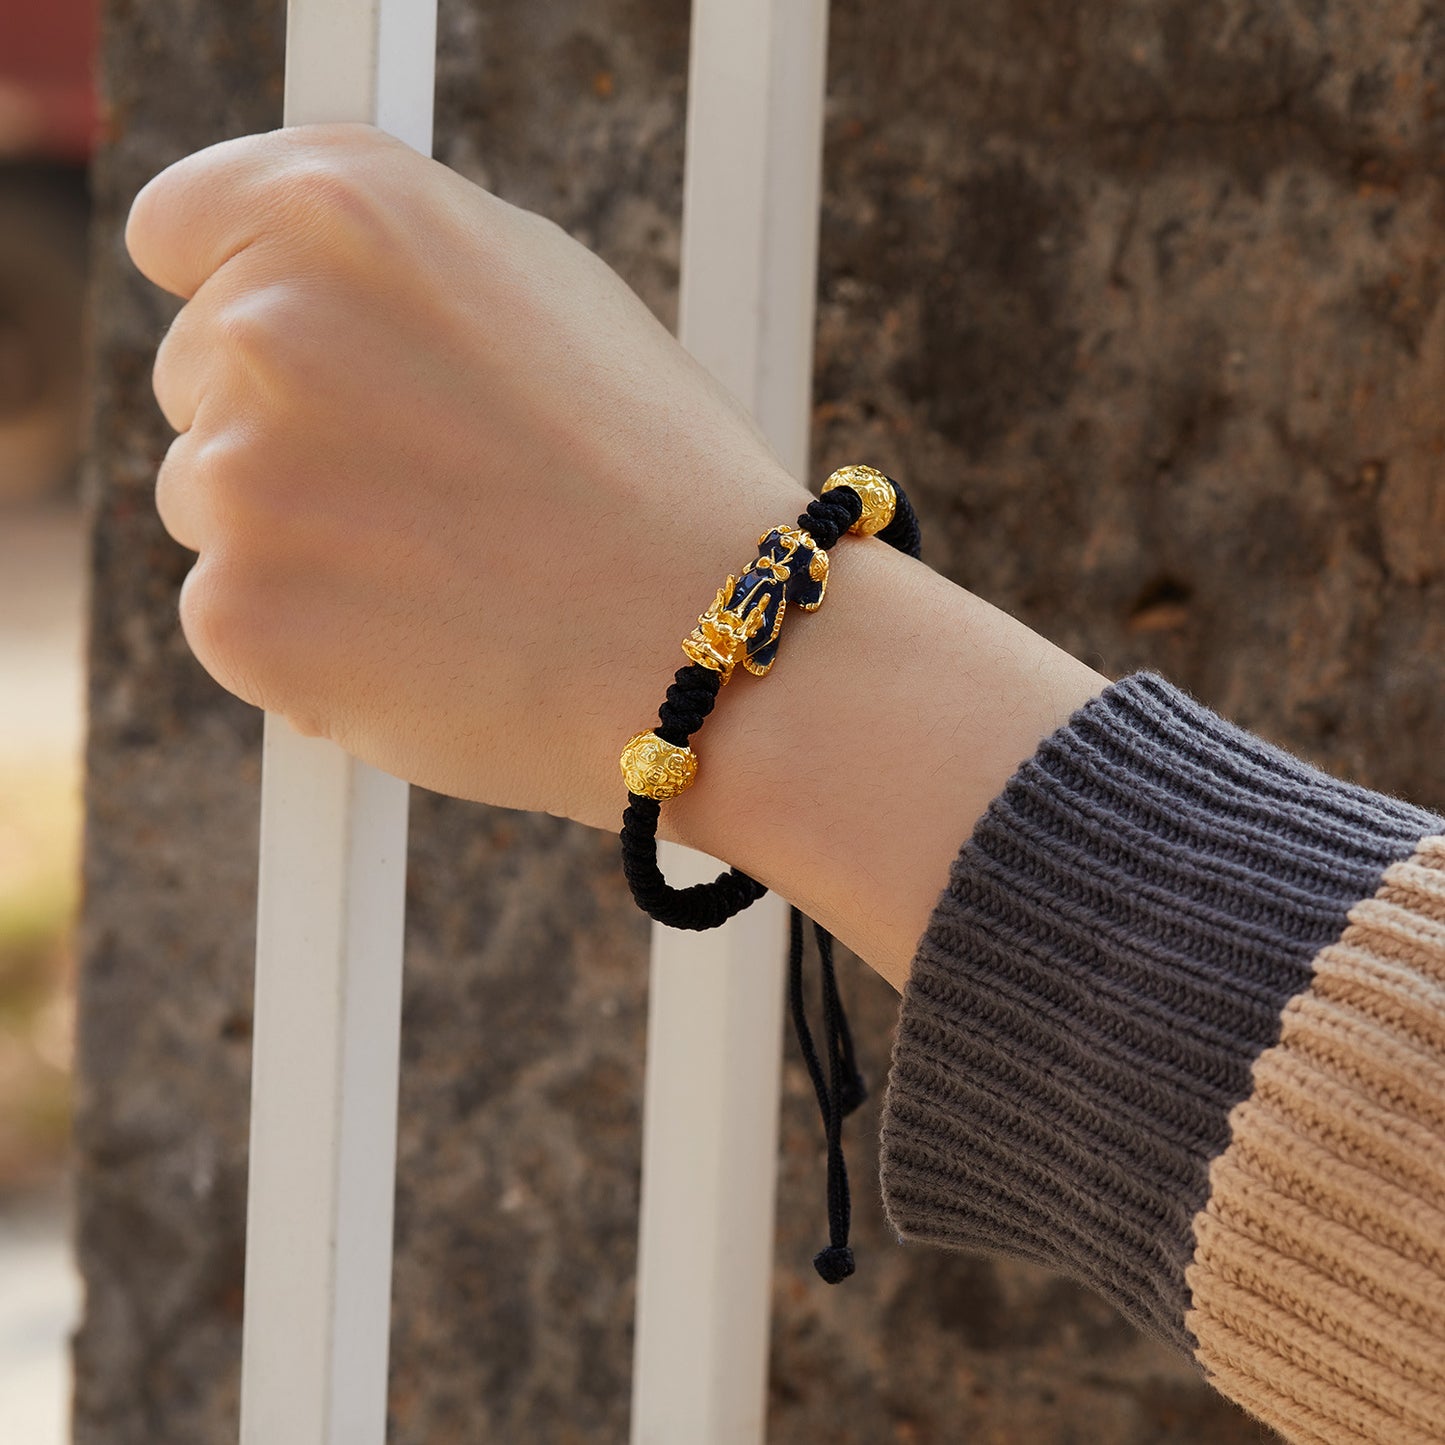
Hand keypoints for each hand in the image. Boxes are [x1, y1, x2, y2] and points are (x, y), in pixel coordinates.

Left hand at [126, 123, 807, 828]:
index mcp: (340, 207)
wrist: (710, 643)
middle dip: (292, 427)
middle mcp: (265, 320)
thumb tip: (280, 284)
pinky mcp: (238, 614)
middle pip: (196, 376)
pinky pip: (233, 614)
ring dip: (298, 537)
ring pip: (212, 501)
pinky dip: (308, 637)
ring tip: (446, 570)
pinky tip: (424, 640)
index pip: (180, 228)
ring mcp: (238, 473)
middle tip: (435, 489)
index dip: (244, 293)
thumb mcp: (537, 287)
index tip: (310, 358)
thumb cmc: (649, 467)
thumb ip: (385, 264)